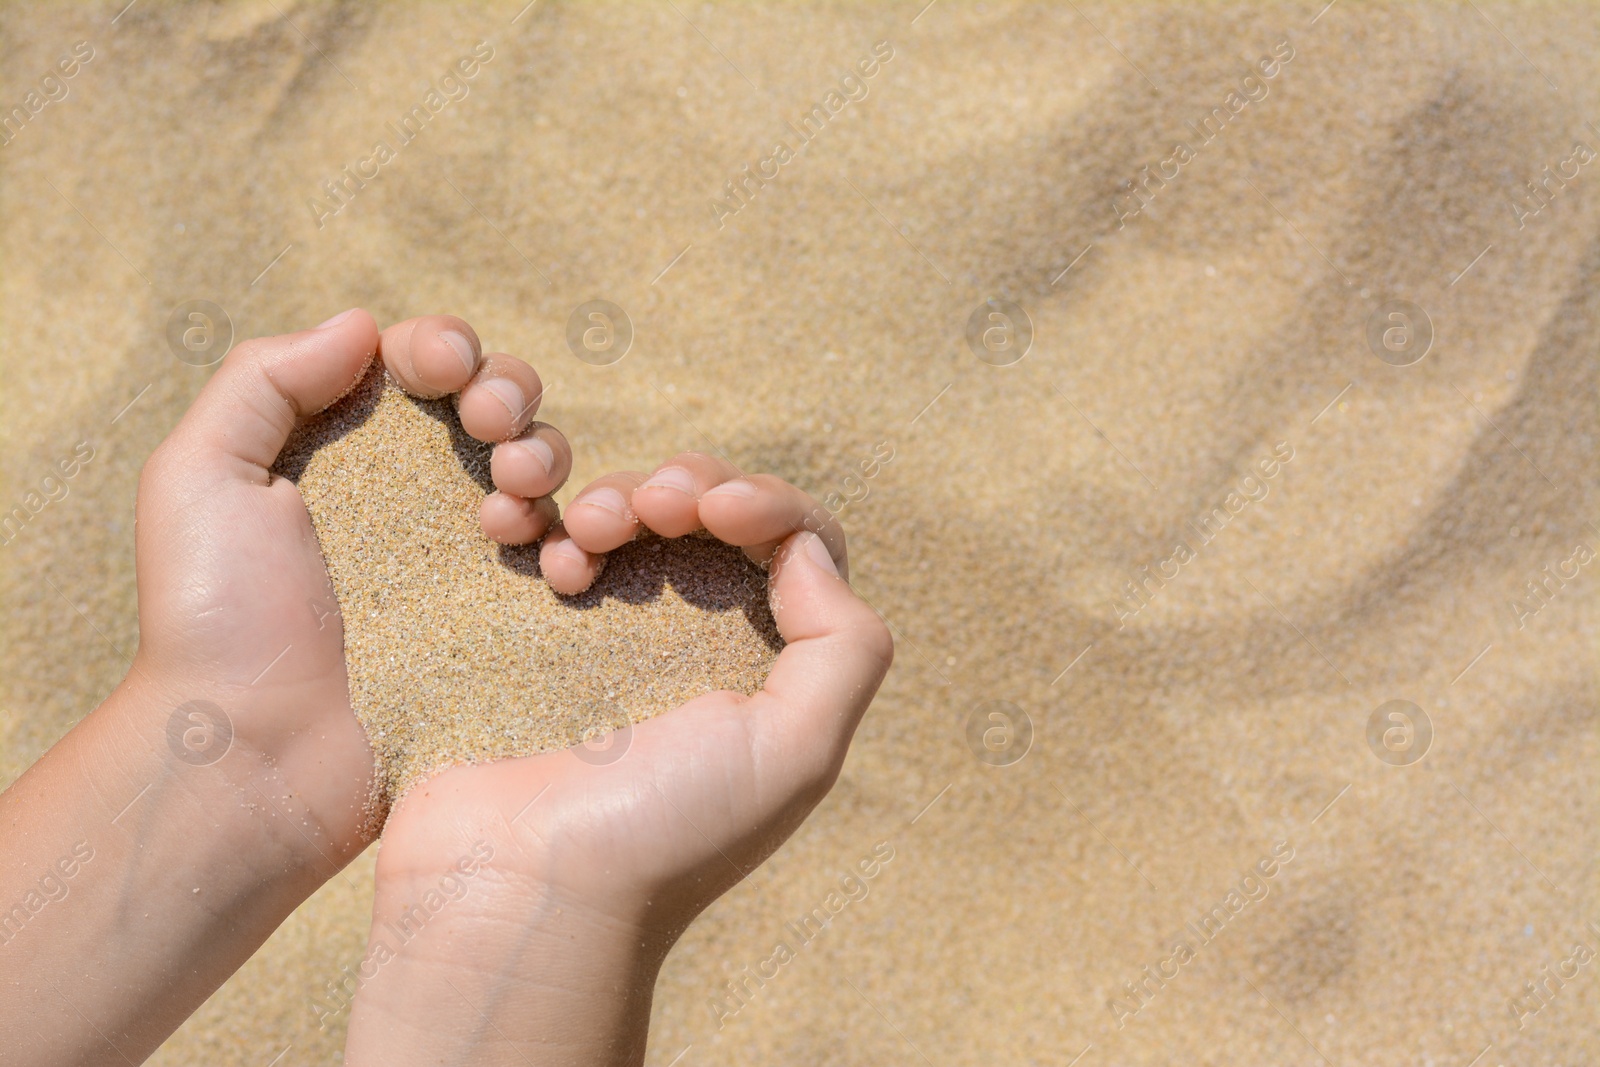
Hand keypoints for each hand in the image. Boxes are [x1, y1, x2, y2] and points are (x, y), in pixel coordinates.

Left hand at [0, 309, 570, 1064]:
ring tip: (512, 497)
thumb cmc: (216, 618)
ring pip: (543, 469)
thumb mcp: (200, 477)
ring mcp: (464, 559)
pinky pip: (570, 556)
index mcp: (344, 451)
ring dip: (544, 455)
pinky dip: (579, 537)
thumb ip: (265, 380)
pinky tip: (553, 559)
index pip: (418, 367)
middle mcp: (410, 494)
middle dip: (510, 392)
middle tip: (492, 430)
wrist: (258, 757)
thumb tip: (364, 325)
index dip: (444, 347)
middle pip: (496, 405)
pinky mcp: (507, 619)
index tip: (441, 369)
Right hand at [343, 457, 891, 1065]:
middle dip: (687, 488)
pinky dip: (548, 522)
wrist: (513, 892)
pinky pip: (549, 542)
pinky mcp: (531, 635)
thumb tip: (806, 550)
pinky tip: (540, 551)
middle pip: (712, 514)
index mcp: (766, 669)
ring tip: (585, 538)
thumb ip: (843, 646)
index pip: (796, 544)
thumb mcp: (795, 753)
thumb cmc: (663, 832)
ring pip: (631, 516)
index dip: (766, 503)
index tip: (717, 510)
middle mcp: (695, 647)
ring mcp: (607, 637)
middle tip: (650, 509)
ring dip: (616, 498)